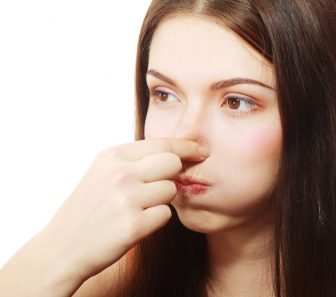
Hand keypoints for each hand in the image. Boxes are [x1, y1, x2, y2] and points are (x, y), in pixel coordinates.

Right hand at [41, 138, 209, 280]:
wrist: (62, 246)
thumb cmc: (88, 208)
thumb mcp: (103, 172)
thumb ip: (135, 161)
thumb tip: (174, 154)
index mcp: (113, 156)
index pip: (162, 143)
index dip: (186, 147)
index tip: (201, 151)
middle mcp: (121, 173)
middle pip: (172, 163)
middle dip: (173, 175)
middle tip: (158, 187)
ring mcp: (127, 199)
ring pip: (171, 190)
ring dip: (161, 201)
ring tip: (138, 208)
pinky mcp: (134, 225)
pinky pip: (166, 215)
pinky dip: (156, 220)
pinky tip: (136, 223)